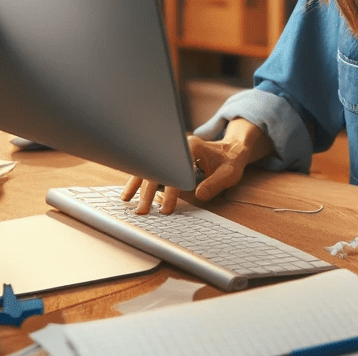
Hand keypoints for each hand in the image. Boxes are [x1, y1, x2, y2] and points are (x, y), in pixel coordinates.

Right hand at [120, 119, 272, 213]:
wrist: (231, 149)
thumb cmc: (230, 162)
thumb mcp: (229, 174)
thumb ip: (214, 184)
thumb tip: (198, 194)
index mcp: (192, 147)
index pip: (176, 170)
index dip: (170, 191)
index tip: (166, 209)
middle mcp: (177, 146)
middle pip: (158, 168)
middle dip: (148, 191)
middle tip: (142, 212)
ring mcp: (171, 150)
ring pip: (150, 167)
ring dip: (138, 184)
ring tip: (126, 201)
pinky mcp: (168, 157)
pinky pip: (151, 168)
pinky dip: (139, 179)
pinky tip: (129, 192)